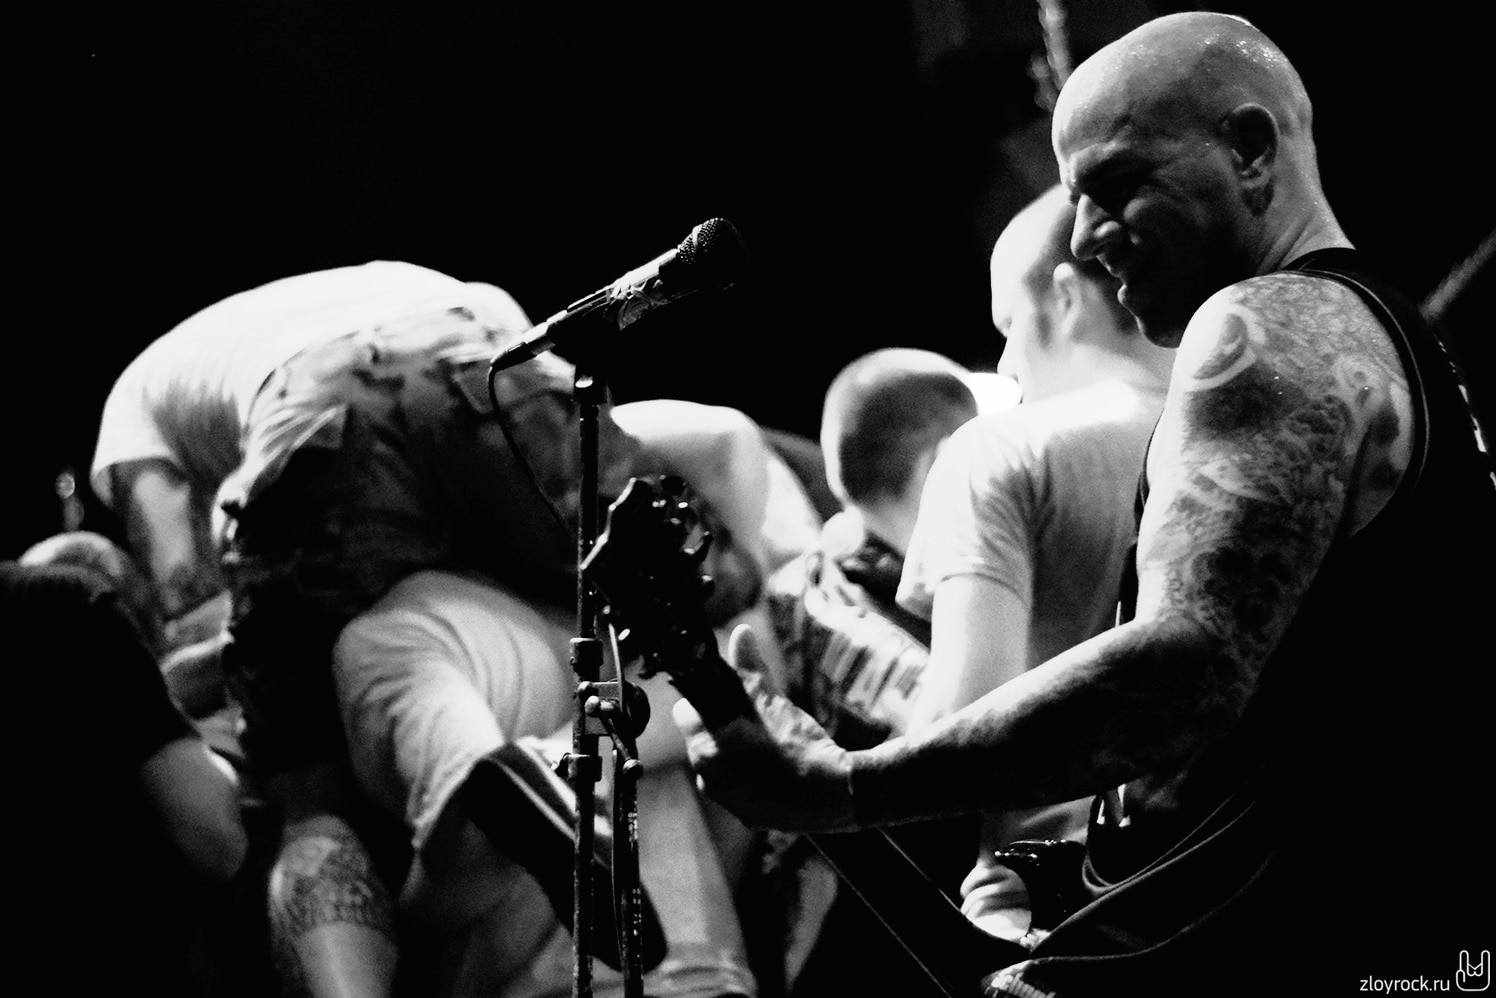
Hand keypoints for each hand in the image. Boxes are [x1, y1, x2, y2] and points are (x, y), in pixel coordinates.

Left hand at [672, 625, 857, 831]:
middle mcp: (708, 779)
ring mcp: (728, 802)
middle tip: (753, 718)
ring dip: (736, 753)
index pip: (685, 713)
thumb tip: (741, 633)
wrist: (835, 794)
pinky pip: (739, 789)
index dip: (706, 701)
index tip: (727, 697)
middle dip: (722, 726)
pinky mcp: (748, 817)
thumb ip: (750, 670)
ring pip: (721, 765)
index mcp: (706, 749)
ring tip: (769, 744)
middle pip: (702, 740)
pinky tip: (776, 769)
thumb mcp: (773, 701)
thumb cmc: (800, 746)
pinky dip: (752, 778)